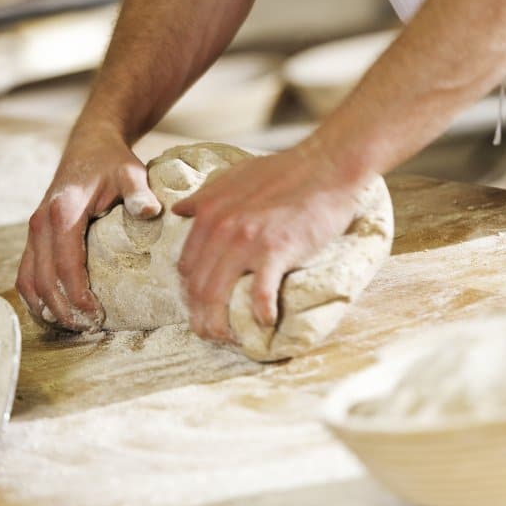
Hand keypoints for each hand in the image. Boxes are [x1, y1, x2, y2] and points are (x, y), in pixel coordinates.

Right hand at [16, 126, 161, 330]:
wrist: (90, 144)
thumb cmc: (113, 161)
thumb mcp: (131, 172)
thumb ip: (139, 193)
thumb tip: (151, 212)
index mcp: (63, 212)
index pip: (66, 265)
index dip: (78, 295)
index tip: (96, 316)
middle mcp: (41, 223)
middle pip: (42, 279)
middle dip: (62, 310)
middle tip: (88, 329)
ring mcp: (34, 230)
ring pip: (28, 280)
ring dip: (46, 307)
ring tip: (73, 326)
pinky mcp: (35, 235)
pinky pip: (27, 272)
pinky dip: (37, 296)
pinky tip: (56, 312)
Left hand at [172, 142, 363, 343]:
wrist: (326, 166)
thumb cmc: (285, 170)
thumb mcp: (234, 176)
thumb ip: (206, 196)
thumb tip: (180, 210)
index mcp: (209, 213)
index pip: (186, 266)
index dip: (189, 294)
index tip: (200, 309)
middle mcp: (222, 229)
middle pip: (198, 287)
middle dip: (200, 316)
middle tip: (211, 334)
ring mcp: (249, 242)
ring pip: (219, 295)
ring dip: (221, 324)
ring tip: (231, 339)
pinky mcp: (277, 251)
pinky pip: (261, 293)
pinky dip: (261, 313)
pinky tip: (265, 322)